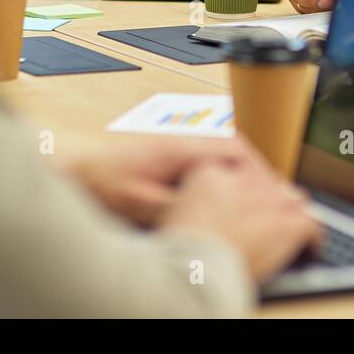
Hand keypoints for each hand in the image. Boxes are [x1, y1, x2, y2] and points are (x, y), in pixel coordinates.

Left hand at [64, 136, 267, 226]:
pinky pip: (212, 159)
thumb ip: (176, 206)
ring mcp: (179, 146)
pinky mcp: (174, 156)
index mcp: (179, 147)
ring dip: (244, 172)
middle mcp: (182, 141)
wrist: (81, 175)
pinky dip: (228, 175)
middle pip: (235, 147)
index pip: (233, 147)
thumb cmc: (104, 185)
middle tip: (273, 194)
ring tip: (258, 196)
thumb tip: (208, 212)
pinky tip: (230, 194)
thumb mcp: (141, 203)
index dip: (258, 168)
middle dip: (258, 170)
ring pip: (225, 152)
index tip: (270, 188)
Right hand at [159, 160, 322, 282]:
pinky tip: (311, 248)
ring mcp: (270, 199)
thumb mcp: (175, 210)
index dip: (246, 190)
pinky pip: (311, 224)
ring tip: (294, 231)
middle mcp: (245, 180)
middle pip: (270, 182)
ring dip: (294, 215)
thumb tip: (206, 208)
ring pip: (294, 200)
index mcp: (214, 170)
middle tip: (270, 221)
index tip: (246, 205)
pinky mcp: (288, 222)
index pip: (241, 171)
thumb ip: (197, 199)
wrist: (193, 265)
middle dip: (273, 200)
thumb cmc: (178, 247)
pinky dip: (313, 237)